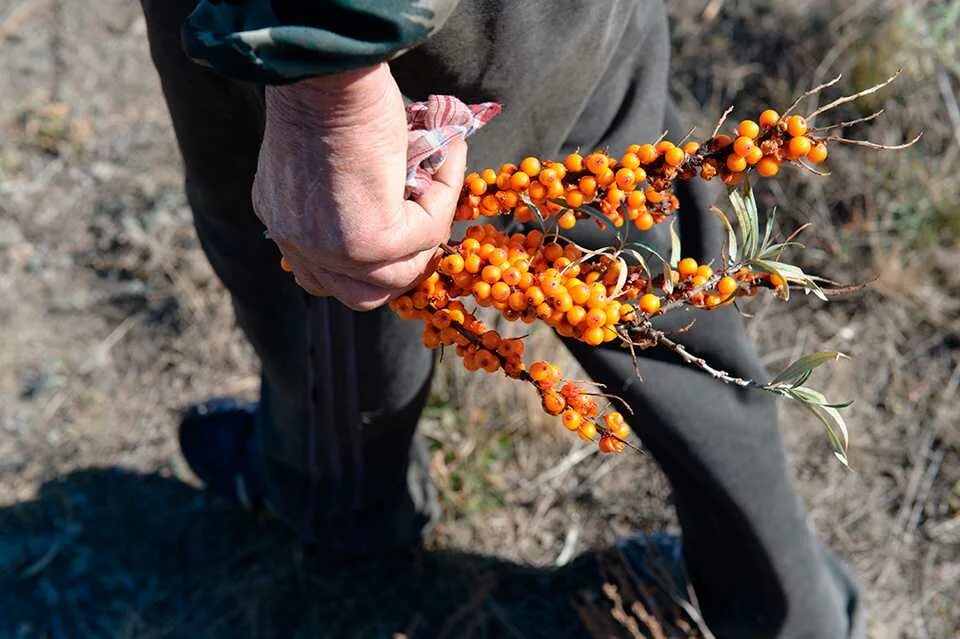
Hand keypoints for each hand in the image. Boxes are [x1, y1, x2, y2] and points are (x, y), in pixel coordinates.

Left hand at [253, 63, 466, 310]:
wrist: (330, 71)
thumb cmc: (331, 91)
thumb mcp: (333, 155)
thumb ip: (352, 193)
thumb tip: (408, 201)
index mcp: (285, 223)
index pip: (324, 277)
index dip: (369, 264)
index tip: (402, 228)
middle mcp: (299, 243)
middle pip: (359, 295)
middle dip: (401, 266)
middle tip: (427, 227)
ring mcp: (333, 249)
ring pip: (399, 277)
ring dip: (429, 235)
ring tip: (440, 187)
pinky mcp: (370, 241)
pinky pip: (427, 234)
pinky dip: (446, 192)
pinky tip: (450, 152)